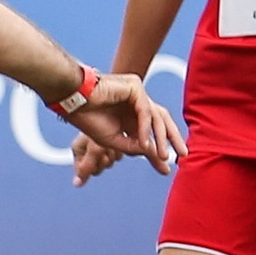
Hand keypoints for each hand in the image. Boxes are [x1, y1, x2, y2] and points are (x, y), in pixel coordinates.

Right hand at [64, 72, 184, 181]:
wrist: (73, 101)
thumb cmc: (88, 119)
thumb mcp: (114, 141)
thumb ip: (135, 147)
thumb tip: (155, 154)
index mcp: (130, 116)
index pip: (151, 132)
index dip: (159, 150)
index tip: (166, 168)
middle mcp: (136, 104)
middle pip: (161, 121)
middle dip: (173, 139)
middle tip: (182, 155)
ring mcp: (137, 93)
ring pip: (156, 117)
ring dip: (161, 138)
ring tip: (162, 155)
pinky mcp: (135, 86)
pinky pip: (145, 110)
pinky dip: (146, 127)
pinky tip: (145, 142)